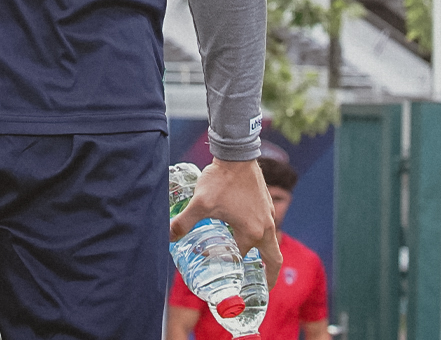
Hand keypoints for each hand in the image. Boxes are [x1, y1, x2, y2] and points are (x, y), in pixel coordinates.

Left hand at [169, 158, 281, 287]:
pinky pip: (266, 227)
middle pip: (274, 259)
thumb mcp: (199, 204)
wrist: (237, 153)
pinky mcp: (266, 203)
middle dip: (269, 276)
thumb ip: (183, 223)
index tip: (222, 277)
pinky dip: (259, 236)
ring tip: (248, 262)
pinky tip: (243, 232)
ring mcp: (268, 213)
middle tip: (261, 288)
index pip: (242, 260)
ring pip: (269, 242)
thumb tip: (167, 237)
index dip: (230, 269)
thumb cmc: (221, 179)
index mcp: (252, 231)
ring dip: (262, 254)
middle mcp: (265, 225)